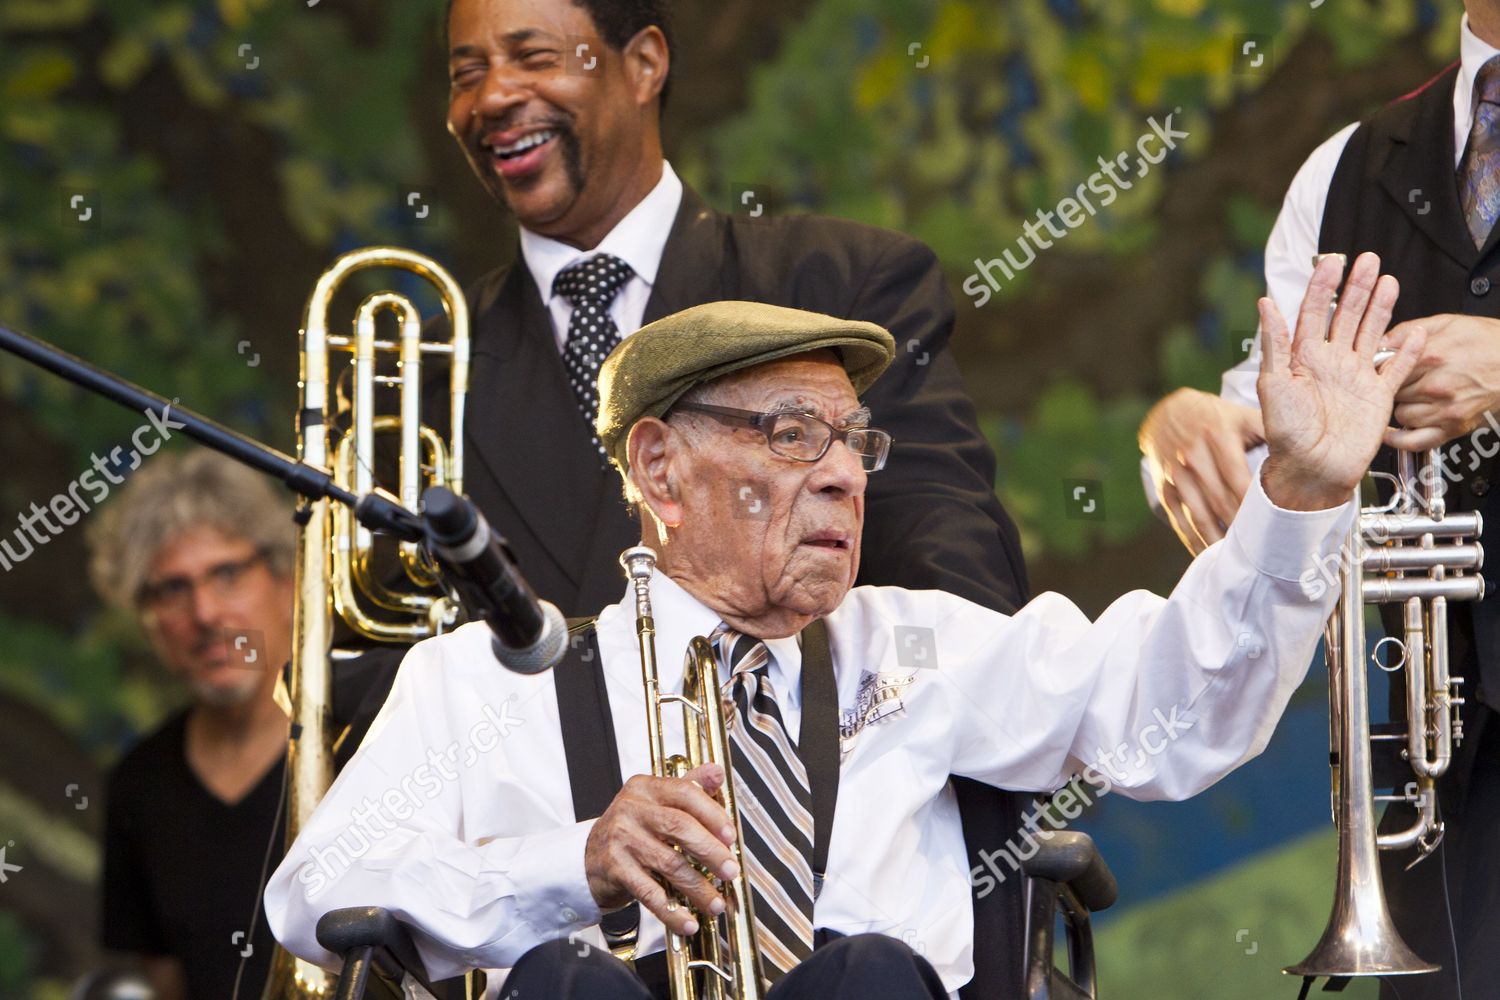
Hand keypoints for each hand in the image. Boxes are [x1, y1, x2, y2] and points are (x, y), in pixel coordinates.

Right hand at [584, 762, 739, 935]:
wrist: (588, 858)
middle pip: (680, 826)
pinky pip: (649, 892)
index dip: (712, 814)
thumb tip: (717, 772)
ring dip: (698, 887)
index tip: (731, 836)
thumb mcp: (655, 802)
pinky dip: (671, 911)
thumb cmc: (631, 830)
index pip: (685, 793)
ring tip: (715, 902)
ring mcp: (621, 838)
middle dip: (711, 851)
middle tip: (730, 870)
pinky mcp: (614, 868)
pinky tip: (688, 922)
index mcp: (645, 788)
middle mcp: (631, 809)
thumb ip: (688, 787)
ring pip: (669, 863)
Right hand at [1139, 388, 1264, 554]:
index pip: (1239, 477)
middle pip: (1220, 501)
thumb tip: (1309, 454)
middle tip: (1265, 552)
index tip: (1275, 528)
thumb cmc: (1216, 418)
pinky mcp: (1166, 489)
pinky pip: (1180, 521)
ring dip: (1218, 541)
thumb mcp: (1242, 416)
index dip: (1255, 505)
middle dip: (1241, 529)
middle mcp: (1193, 455)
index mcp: (1218, 435)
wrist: (1167, 413)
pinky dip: (1194, 541)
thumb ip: (1271, 431)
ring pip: (1199, 516)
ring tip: (1240, 561)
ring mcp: (1177, 474)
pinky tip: (1210, 555)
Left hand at [1257, 252, 1424, 509]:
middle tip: (1369, 259)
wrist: (1311, 469)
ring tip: (1389, 280)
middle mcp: (1330, 363)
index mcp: (1303, 358)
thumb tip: (1265, 304)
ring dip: (1380, 308)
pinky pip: (1396, 369)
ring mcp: (1355, 377)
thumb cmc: (1285, 433)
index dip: (1322, 287)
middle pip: (1346, 316)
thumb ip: (1274, 343)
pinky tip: (1417, 332)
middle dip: (1356, 287)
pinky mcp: (1377, 396)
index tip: (1332, 261)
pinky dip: (1408, 351)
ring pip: (1371, 333)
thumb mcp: (1273, 384)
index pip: (1313, 312)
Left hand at [1385, 313, 1499, 450]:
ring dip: (1402, 407)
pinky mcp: (1454, 427)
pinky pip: (1415, 441)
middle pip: (1392, 393)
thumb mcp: (1447, 323)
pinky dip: (1400, 439)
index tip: (1382, 370)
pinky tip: (1392, 432)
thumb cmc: (1490, 341)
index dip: (1381, 370)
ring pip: (1400, 415)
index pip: (1384, 370)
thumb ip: (1407, 331)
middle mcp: (1436, 385)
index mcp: (1430, 356)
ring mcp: (1445, 409)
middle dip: (1393, 388)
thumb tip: (1379, 341)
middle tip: (1402, 383)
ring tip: (1413, 398)